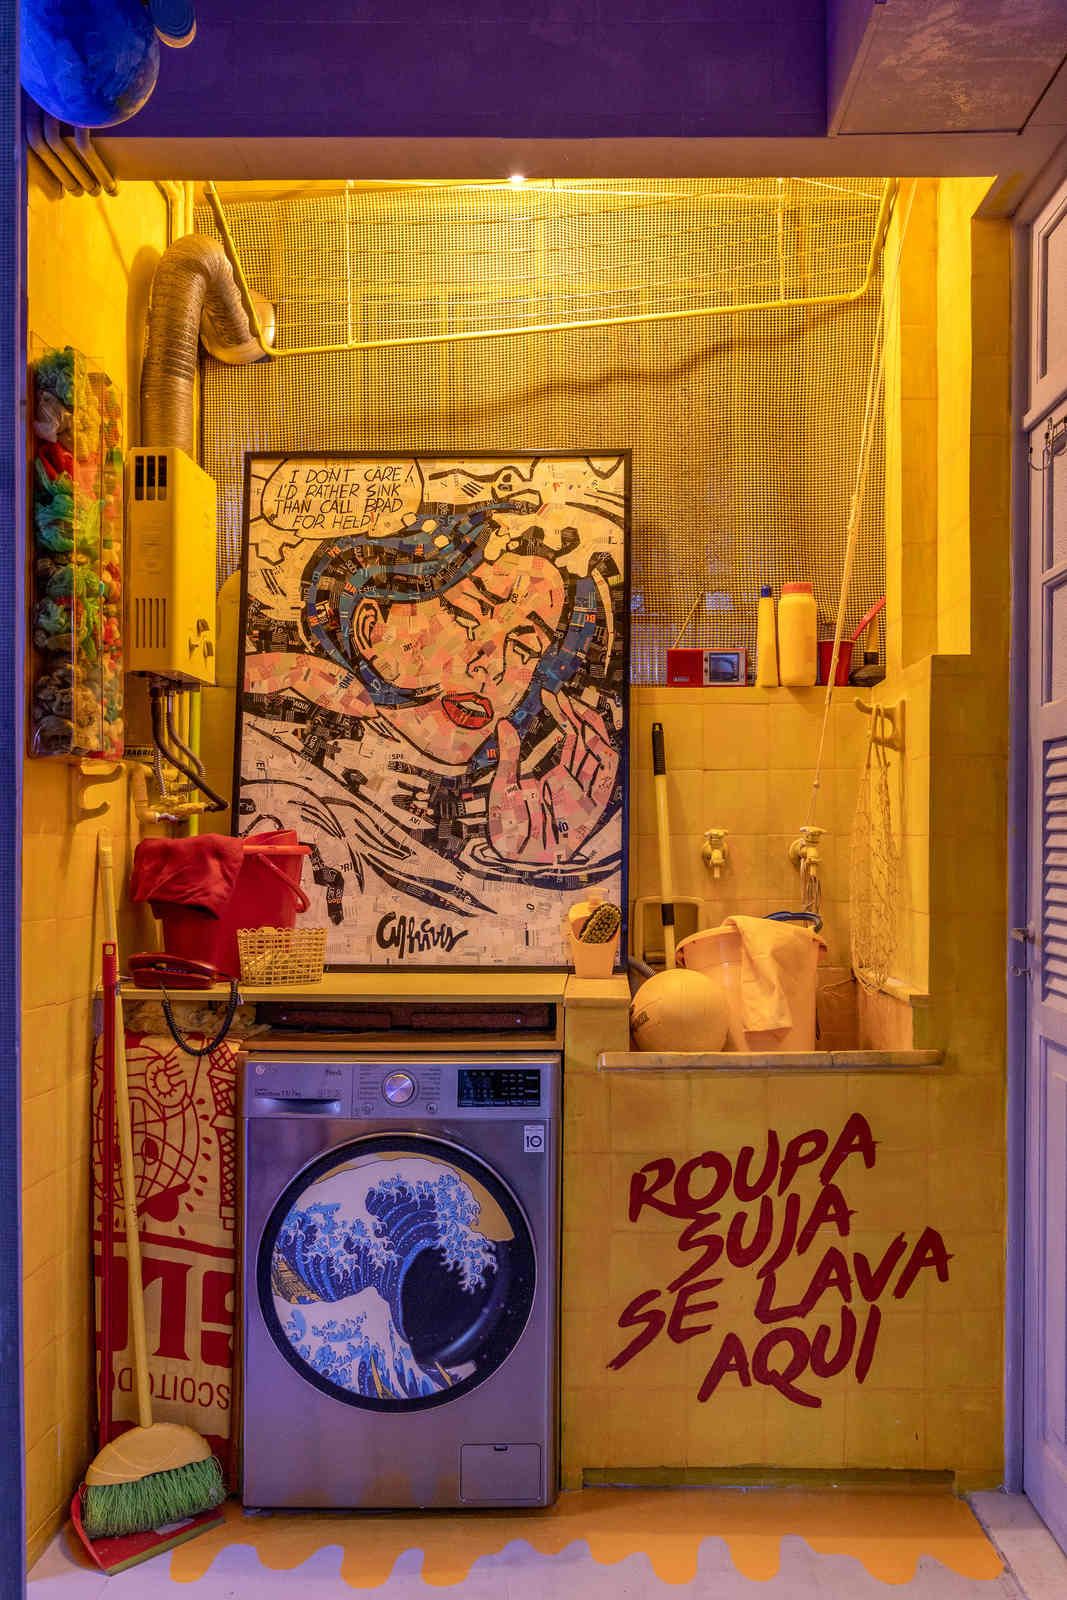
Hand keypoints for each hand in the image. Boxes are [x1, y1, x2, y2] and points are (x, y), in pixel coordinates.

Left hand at [487, 690, 617, 865]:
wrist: (515, 858)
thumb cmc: (509, 828)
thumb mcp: (504, 785)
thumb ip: (509, 756)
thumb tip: (504, 724)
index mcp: (559, 778)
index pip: (573, 740)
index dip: (567, 716)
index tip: (553, 696)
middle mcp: (577, 783)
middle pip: (589, 742)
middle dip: (580, 716)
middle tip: (563, 697)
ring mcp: (587, 795)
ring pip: (601, 754)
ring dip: (591, 729)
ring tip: (573, 709)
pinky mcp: (592, 811)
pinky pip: (605, 778)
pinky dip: (601, 755)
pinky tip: (588, 735)